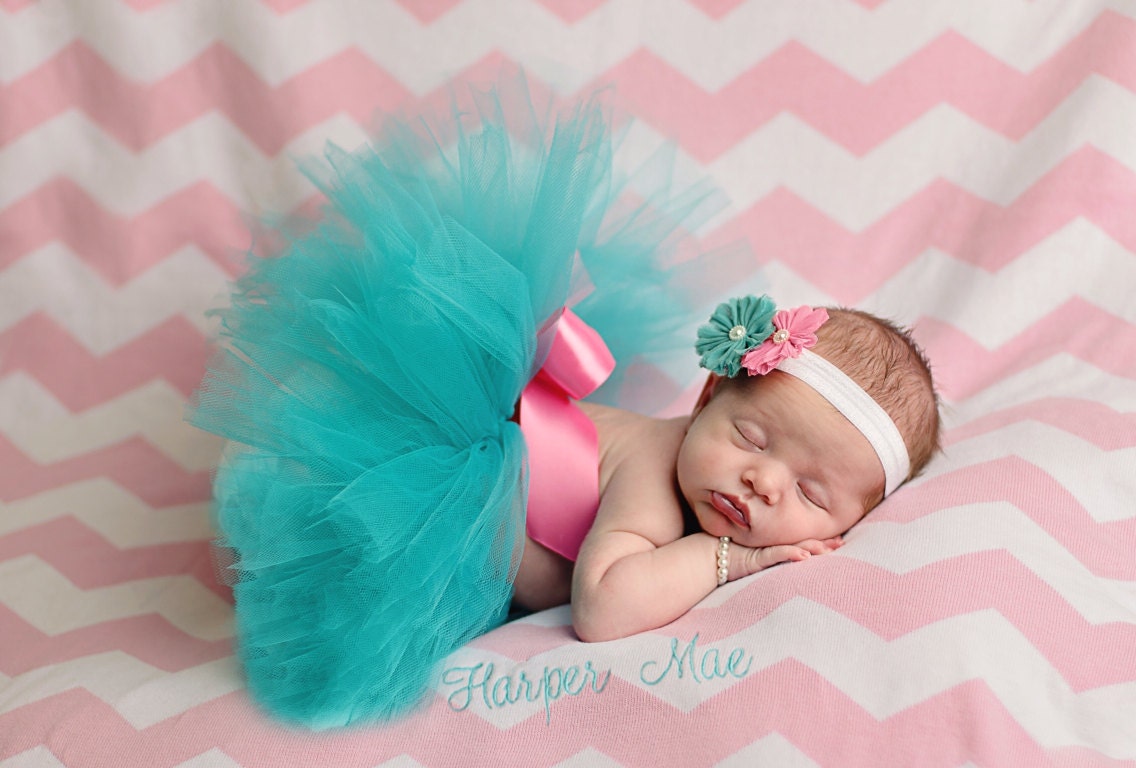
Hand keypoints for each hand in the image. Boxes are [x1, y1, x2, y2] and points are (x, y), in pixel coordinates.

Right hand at [728, 536, 843, 580]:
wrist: (704, 558)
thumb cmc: (726, 559)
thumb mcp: (751, 562)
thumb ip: (766, 560)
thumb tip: (786, 566)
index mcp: (772, 547)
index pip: (800, 542)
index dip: (818, 541)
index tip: (837, 541)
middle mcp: (770, 546)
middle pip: (802, 542)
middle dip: (823, 543)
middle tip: (842, 542)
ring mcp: (763, 550)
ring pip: (793, 547)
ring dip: (813, 547)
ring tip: (831, 548)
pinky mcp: (755, 557)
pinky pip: (776, 555)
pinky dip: (791, 554)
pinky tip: (805, 555)